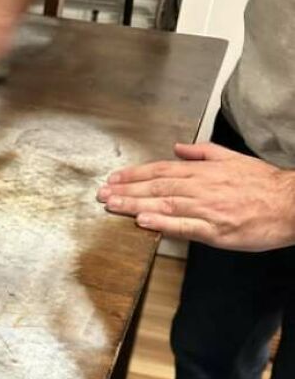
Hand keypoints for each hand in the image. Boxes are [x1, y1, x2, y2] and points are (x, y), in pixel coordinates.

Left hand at [97, 142, 294, 251]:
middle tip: (102, 194)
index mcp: (205, 171)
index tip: (114, 179)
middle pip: (157, 186)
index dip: (135, 175)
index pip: (162, 170)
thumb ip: (203, 152)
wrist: (291, 204)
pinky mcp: (215, 231)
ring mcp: (207, 209)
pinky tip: (142, 221)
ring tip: (112, 206)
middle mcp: (202, 188)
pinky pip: (184, 226)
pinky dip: (162, 223)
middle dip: (126, 190)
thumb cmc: (264, 185)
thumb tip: (177, 147)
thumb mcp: (233, 159)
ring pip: (165, 204)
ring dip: (135, 205)